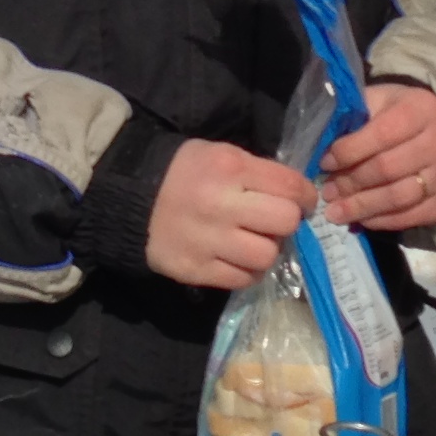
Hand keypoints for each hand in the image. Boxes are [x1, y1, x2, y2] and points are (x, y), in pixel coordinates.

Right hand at [145, 141, 311, 290]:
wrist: (129, 199)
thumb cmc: (183, 172)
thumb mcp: (221, 155)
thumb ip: (257, 172)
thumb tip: (296, 196)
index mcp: (230, 169)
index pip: (290, 187)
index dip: (306, 196)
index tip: (304, 201)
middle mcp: (221, 205)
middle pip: (285, 222)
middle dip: (287, 221)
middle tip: (276, 221)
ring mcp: (208, 241)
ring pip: (267, 256)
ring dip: (267, 249)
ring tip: (255, 241)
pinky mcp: (195, 269)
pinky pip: (242, 279)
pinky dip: (247, 270)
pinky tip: (238, 258)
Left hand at [317, 82, 435, 232]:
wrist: (430, 130)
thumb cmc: (392, 114)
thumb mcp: (373, 102)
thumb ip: (351, 120)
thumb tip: (321, 150)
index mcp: (421, 109)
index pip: (383, 134)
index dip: (350, 151)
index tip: (325, 162)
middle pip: (389, 169)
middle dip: (351, 183)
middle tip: (327, 192)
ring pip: (399, 197)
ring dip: (362, 207)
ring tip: (335, 212)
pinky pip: (411, 217)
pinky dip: (381, 221)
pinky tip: (359, 219)